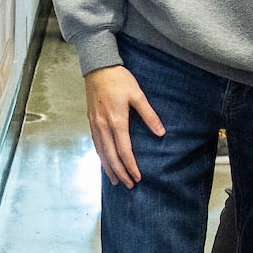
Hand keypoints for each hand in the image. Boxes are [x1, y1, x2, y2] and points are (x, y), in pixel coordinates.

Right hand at [85, 65, 164, 188]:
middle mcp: (103, 126)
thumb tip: (161, 133)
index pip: (124, 150)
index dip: (131, 166)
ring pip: (101, 152)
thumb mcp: (138, 95)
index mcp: (116, 121)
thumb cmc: (119, 79)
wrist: (98, 67)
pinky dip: (101, 156)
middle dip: (120, 172)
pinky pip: (96, 144)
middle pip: (111, 156)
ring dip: (108, 168)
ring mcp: (95, 124)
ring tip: (115, 180)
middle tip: (129, 185)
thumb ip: (149, 115)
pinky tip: (104, 161)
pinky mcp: (91, 120)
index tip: (138, 177)